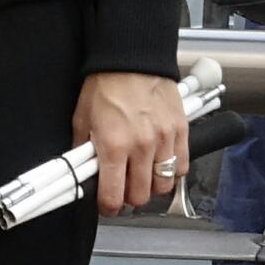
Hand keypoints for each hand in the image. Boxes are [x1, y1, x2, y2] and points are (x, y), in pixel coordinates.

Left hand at [77, 70, 191, 217]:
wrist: (132, 58)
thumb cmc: (107, 83)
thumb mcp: (82, 118)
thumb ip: (83, 150)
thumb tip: (83, 171)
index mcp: (113, 145)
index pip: (113, 196)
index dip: (108, 207)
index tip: (107, 204)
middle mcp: (141, 146)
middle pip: (140, 196)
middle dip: (129, 198)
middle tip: (123, 188)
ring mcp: (164, 140)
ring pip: (163, 185)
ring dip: (151, 186)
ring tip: (142, 176)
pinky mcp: (180, 131)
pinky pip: (182, 166)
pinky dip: (172, 170)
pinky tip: (160, 162)